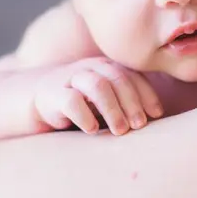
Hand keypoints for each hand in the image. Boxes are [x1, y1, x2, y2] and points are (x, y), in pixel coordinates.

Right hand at [34, 58, 164, 135]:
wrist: (39, 98)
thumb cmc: (82, 103)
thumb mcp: (106, 99)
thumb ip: (126, 103)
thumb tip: (157, 120)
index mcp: (107, 67)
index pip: (132, 75)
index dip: (147, 94)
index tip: (156, 114)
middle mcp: (90, 68)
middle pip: (118, 78)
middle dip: (132, 102)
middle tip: (140, 125)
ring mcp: (71, 78)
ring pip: (97, 86)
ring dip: (112, 109)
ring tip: (120, 130)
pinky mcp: (53, 94)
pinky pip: (71, 101)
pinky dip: (84, 116)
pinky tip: (92, 130)